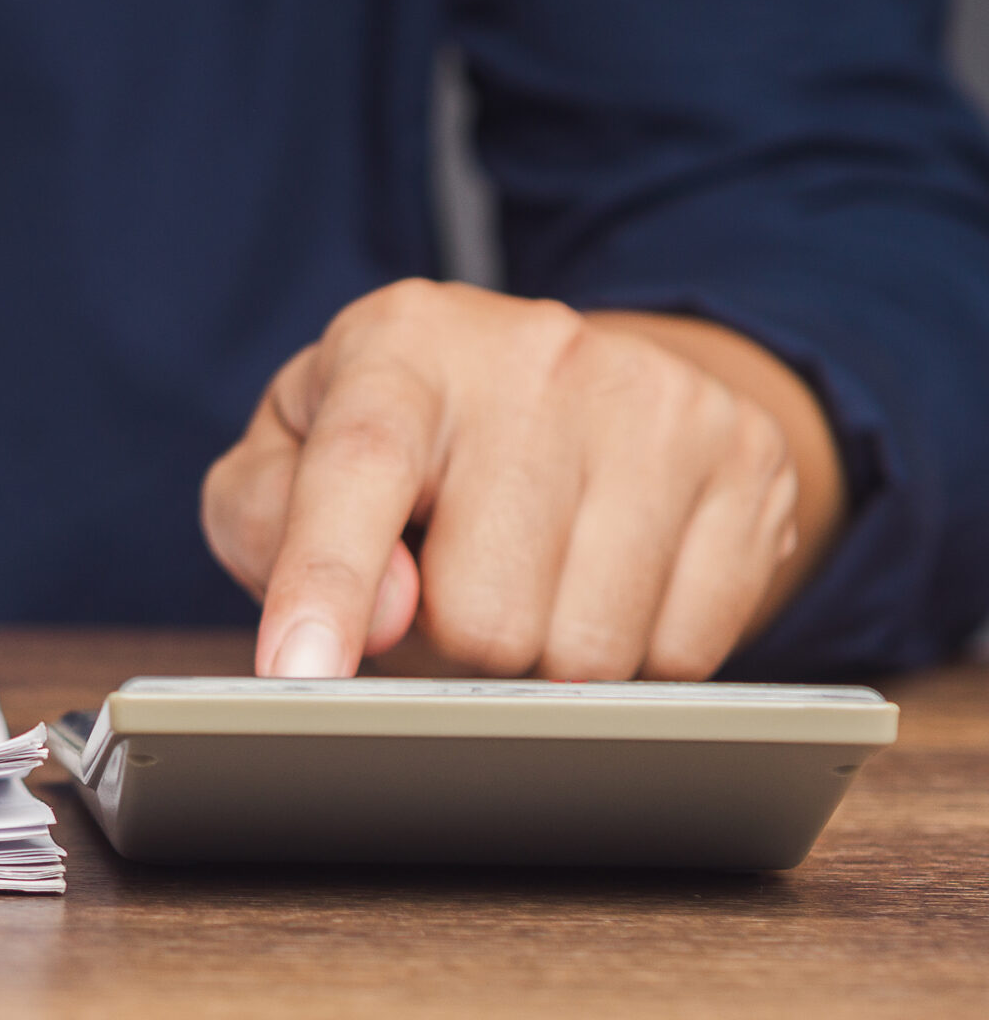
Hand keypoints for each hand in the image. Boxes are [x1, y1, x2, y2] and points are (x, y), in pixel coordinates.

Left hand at [200, 280, 843, 681]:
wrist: (567, 380)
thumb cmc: (398, 440)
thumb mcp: (287, 456)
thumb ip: (270, 524)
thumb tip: (380, 611)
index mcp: (398, 341)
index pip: (357, 471)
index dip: (325, 586)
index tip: (298, 678)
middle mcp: (536, 352)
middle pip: (482, 617)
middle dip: (449, 643)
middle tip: (444, 580)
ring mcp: (656, 402)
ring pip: (586, 655)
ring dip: (539, 660)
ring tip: (522, 575)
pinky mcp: (748, 461)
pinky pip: (683, 657)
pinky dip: (631, 655)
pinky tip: (603, 581)